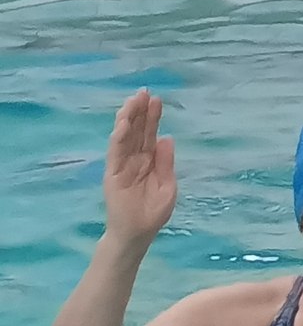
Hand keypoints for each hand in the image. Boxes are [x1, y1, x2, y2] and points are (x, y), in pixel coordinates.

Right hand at [101, 91, 176, 246]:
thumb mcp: (167, 185)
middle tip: (144, 92)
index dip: (152, 117)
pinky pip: (115, 154)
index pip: (150, 134)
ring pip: (124, 138)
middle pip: (136, 131)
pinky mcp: (113, 175)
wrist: (138, 234)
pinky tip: (122, 125)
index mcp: (149, 161)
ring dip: (127, 120)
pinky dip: (118, 139)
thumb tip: (167, 137)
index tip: (157, 99)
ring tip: (132, 102)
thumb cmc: (153, 213)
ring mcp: (122, 166)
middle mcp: (134, 160)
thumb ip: (166, 162)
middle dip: (139, 112)